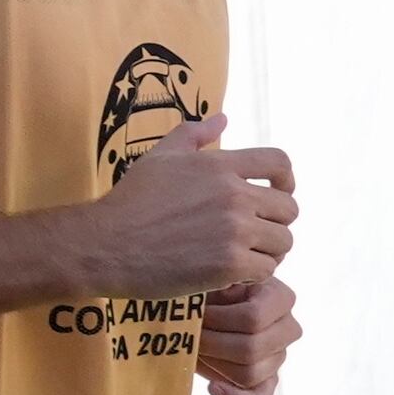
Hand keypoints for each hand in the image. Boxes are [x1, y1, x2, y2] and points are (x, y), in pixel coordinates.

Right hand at [81, 114, 296, 297]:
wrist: (105, 244)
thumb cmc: (130, 201)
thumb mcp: (160, 157)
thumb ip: (194, 134)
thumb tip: (223, 118)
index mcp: (221, 166)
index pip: (279, 163)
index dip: (286, 181)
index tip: (278, 194)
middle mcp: (234, 194)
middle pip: (288, 209)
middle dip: (275, 223)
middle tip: (254, 237)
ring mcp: (234, 230)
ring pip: (282, 242)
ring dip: (267, 252)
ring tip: (243, 258)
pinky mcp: (230, 265)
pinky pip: (266, 270)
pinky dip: (252, 276)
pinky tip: (230, 275)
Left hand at [196, 275, 297, 394]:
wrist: (208, 305)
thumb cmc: (211, 289)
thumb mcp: (216, 276)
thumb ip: (221, 279)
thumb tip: (220, 293)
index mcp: (281, 297)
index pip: (253, 318)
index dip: (218, 319)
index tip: (197, 312)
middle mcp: (288, 328)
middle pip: (250, 349)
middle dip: (212, 343)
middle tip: (190, 334)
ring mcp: (280, 356)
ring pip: (249, 373)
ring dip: (214, 364)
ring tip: (195, 349)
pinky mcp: (268, 379)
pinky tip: (212, 387)